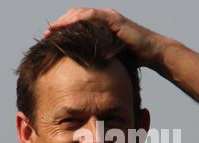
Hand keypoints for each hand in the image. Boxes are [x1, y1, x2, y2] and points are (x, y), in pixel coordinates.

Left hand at [43, 8, 172, 68]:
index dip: (63, 31)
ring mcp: (108, 17)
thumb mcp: (110, 59)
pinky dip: (77, 20)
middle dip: (59, 25)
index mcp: (101, 27)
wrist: (153, 54)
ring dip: (64, 21)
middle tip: (46, 34)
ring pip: (80, 14)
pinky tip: (66, 26)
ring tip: (51, 30)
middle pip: (75, 17)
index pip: (77, 25)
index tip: (49, 40)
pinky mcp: (113, 19)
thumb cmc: (134, 59)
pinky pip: (91, 16)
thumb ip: (97, 60)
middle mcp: (103, 18)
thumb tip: (83, 73)